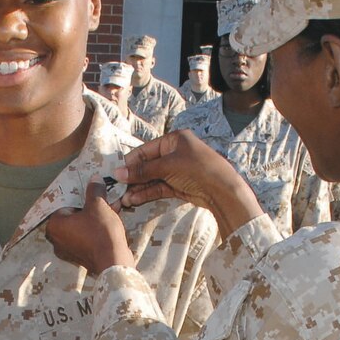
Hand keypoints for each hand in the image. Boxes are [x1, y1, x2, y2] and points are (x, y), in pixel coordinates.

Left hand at [45, 177, 134, 275]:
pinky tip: (112, 219)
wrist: (113, 262)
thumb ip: (94, 190)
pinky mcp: (80, 256)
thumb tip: (94, 178)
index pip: (64, 203)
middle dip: (90, 205)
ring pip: (82, 225)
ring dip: (96, 215)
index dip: (80, 195)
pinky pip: (87, 236)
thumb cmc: (100, 232)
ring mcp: (68, 250)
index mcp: (54, 225)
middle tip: (103, 196)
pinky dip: (97, 228)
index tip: (92, 190)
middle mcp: (57, 239)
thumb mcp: (98, 205)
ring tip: (112, 205)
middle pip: (74, 215)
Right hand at [117, 130, 262, 237]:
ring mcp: (177, 170)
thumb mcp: (167, 166)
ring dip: (138, 188)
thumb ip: (142, 170)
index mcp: (174, 140)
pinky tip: (134, 199)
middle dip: (133, 178)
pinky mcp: (179, 186)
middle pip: (148, 165)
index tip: (116, 173)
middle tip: (117, 189)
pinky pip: (158, 188)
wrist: (222, 190)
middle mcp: (174, 153)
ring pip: (152, 179)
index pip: (146, 150)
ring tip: (123, 199)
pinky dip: (147, 193)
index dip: (131, 162)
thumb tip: (118, 174)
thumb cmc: (197, 168)